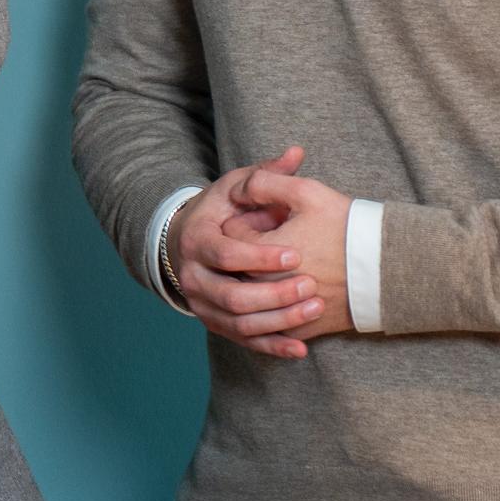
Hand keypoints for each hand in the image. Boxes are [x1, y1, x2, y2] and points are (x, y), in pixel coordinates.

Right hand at [166, 146, 327, 358]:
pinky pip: (243, 341)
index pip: (226, 255)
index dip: (260, 257)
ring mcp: (202, 304)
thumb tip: (297, 153)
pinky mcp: (215, 323)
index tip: (296, 256)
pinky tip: (300, 347)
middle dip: (274, 294)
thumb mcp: (235, 188)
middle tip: (310, 286)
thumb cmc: (219, 212)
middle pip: (232, 296)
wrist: (186, 244)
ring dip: (278, 320)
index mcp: (197, 241)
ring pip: (239, 323)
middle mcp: (193, 277)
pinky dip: (272, 347)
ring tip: (313, 309)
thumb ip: (265, 175)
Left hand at [239, 167, 356, 343]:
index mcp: (257, 256)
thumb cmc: (347, 228)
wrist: (389, 271)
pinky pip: (274, 323)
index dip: (249, 218)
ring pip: (252, 296)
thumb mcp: (307, 193)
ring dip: (262, 277)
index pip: (230, 233)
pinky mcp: (300, 331)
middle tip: (285, 237)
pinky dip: (276, 308)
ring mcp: (281, 314)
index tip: (273, 216)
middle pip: (237, 266)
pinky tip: (295, 289)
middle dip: (253, 249)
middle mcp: (262, 290)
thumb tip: (238, 191)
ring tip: (291, 262)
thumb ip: (264, 183)